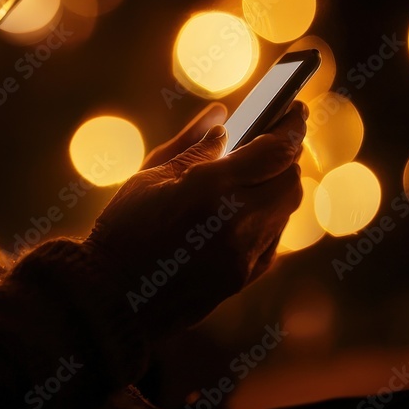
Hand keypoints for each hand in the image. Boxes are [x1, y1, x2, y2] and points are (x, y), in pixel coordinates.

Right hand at [85, 102, 306, 339]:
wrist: (111, 298)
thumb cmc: (123, 231)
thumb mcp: (151, 177)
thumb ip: (193, 147)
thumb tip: (222, 120)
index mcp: (211, 188)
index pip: (276, 150)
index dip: (292, 126)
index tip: (296, 109)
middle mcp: (237, 221)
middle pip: (290, 180)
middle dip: (287, 157)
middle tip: (273, 141)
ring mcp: (244, 254)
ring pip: (285, 210)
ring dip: (277, 187)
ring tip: (255, 174)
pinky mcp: (243, 278)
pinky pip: (272, 239)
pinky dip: (267, 218)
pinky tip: (244, 210)